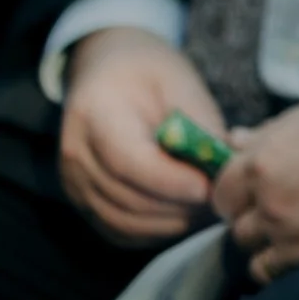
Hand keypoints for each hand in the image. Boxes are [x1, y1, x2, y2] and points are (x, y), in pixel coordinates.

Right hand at [59, 27, 225, 245]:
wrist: (107, 68)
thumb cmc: (147, 70)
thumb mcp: (179, 81)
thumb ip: (200, 125)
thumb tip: (224, 169)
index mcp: (95, 113)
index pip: (128, 162)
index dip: (170, 182)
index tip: (209, 187)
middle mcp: (76, 154)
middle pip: (127, 198)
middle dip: (178, 205)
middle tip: (219, 198)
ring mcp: (74, 182)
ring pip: (124, 222)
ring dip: (170, 222)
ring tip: (206, 206)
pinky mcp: (83, 201)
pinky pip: (119, 230)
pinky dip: (154, 230)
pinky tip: (182, 214)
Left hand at [211, 72, 298, 285]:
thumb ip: (266, 133)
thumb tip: (232, 140)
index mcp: (265, 158)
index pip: (221, 190)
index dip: (234, 190)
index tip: (249, 189)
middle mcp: (272, 198)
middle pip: (234, 224)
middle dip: (248, 214)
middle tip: (273, 204)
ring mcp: (293, 229)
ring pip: (250, 251)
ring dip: (262, 240)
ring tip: (287, 225)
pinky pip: (274, 271)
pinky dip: (278, 262)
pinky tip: (296, 244)